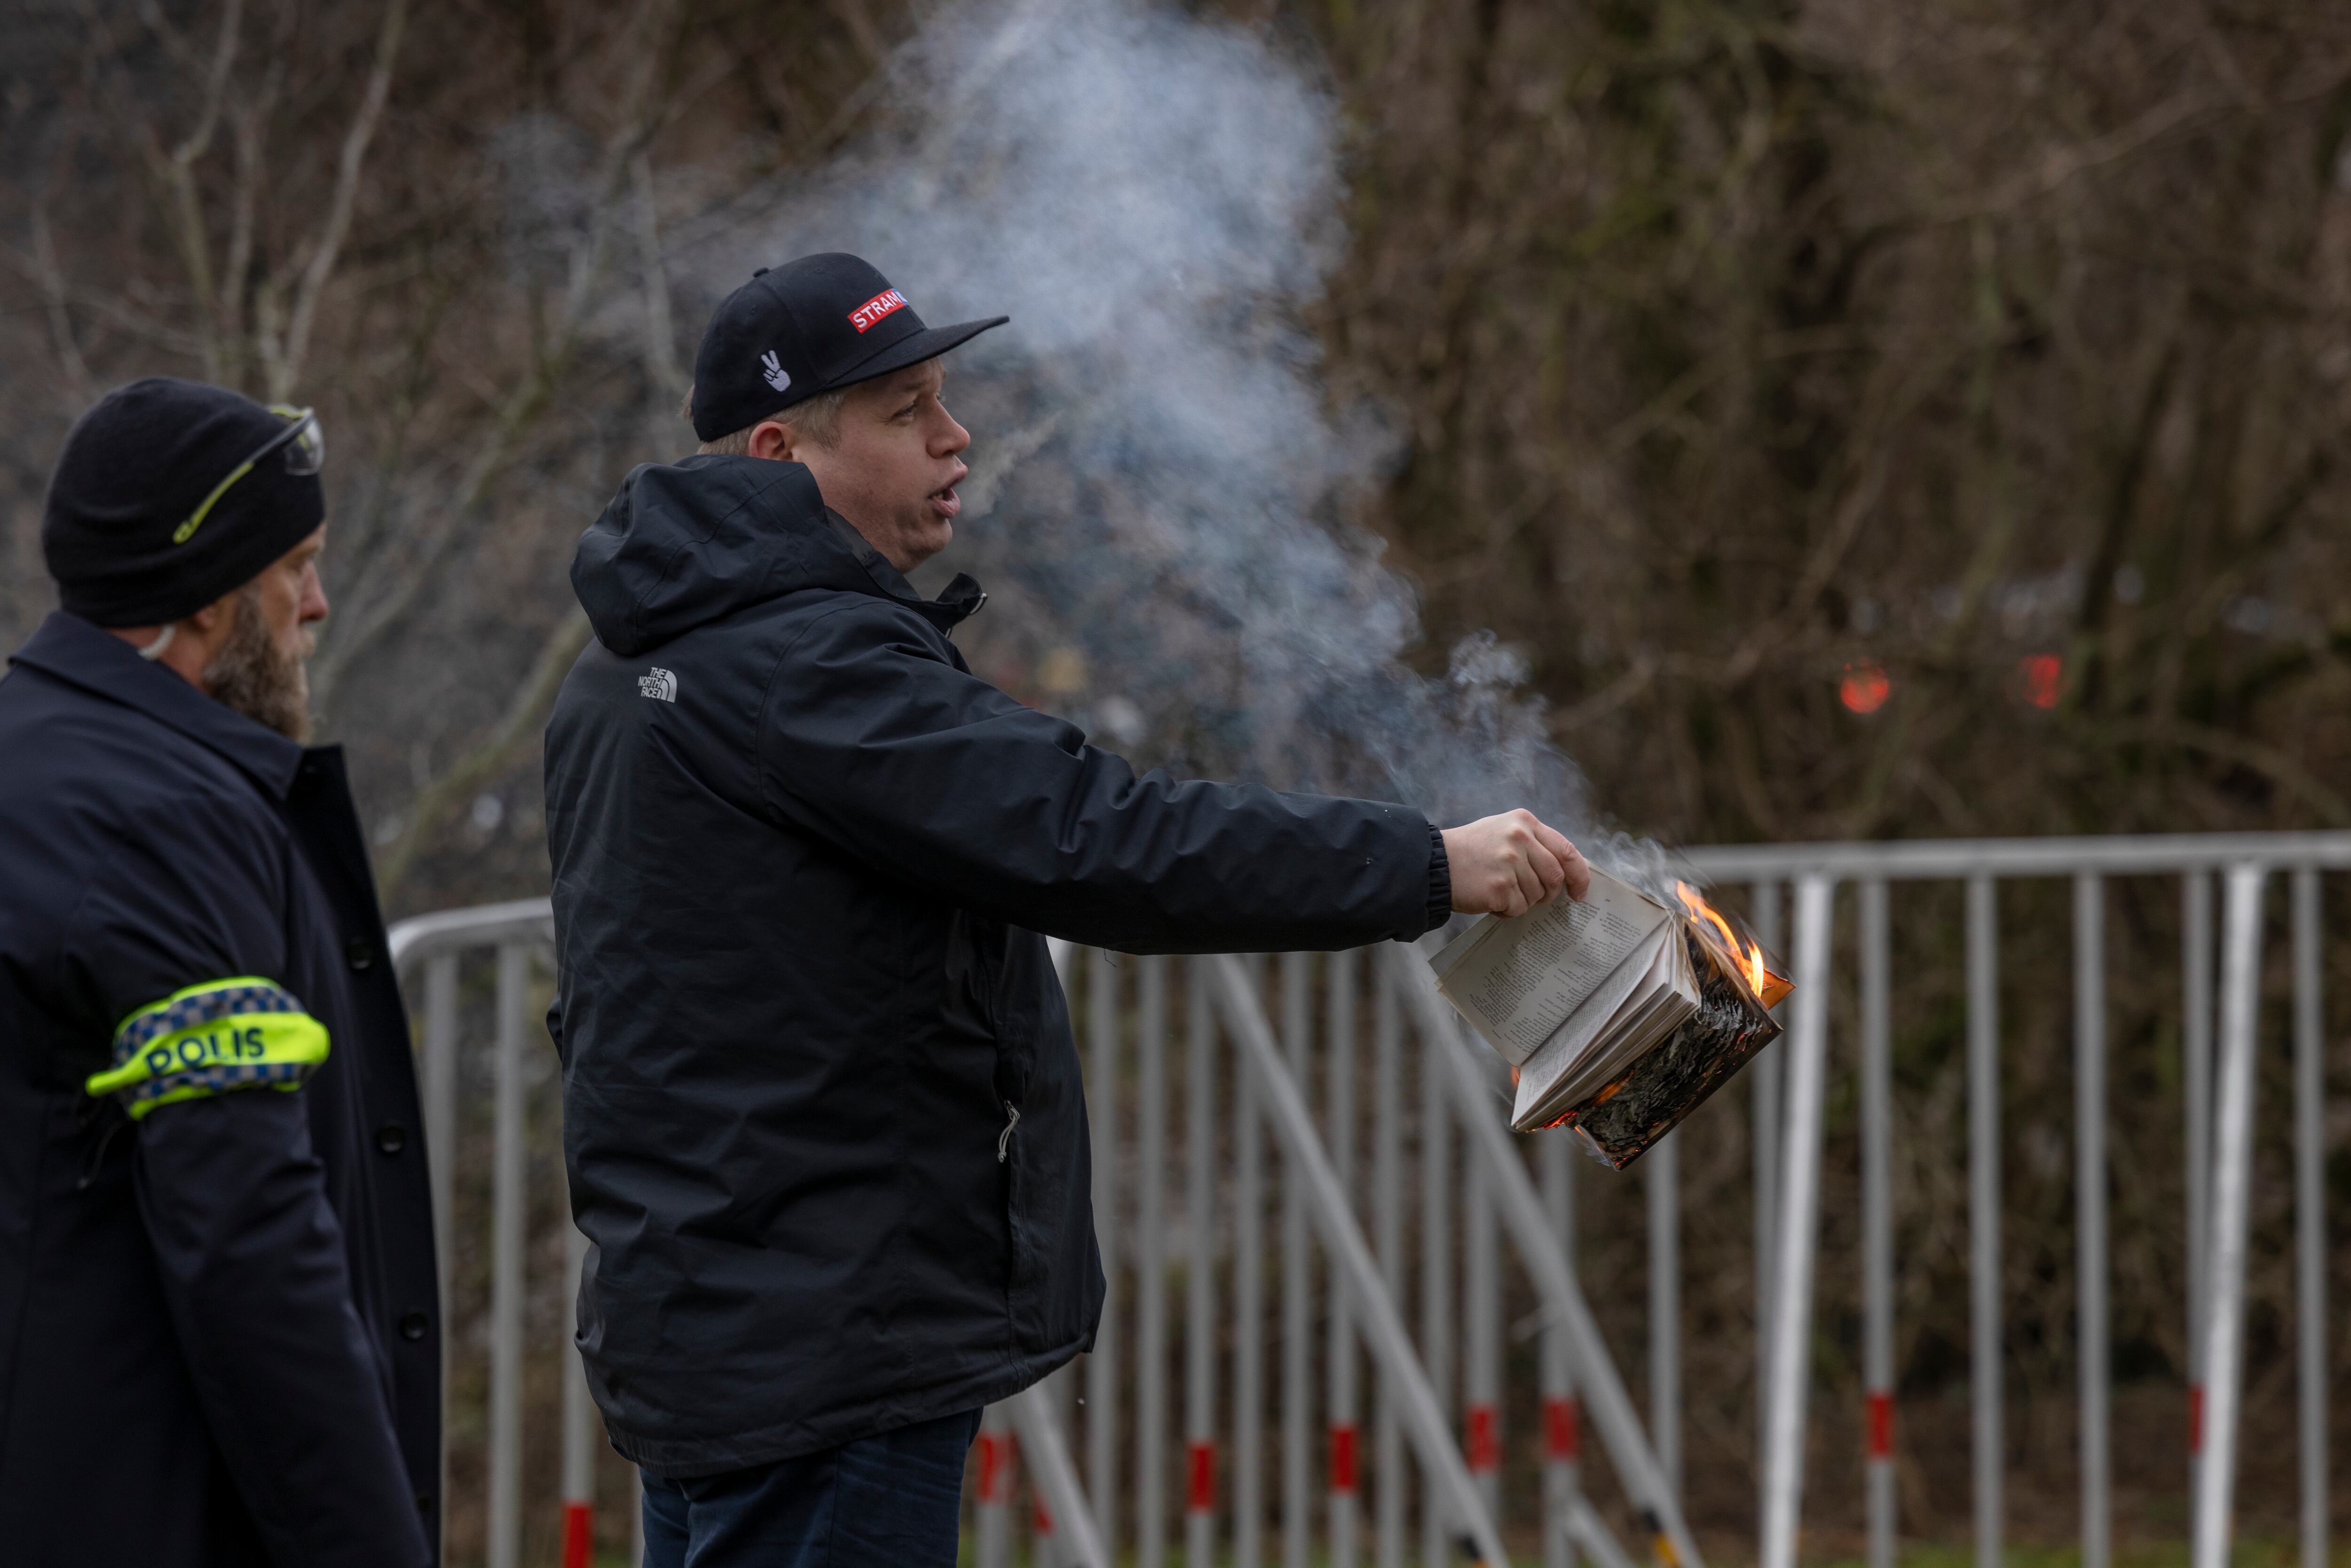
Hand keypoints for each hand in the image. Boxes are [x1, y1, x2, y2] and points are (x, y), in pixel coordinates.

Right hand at [1440, 810, 1588, 916]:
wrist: (1434, 863)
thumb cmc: (1470, 850)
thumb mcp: (1503, 830)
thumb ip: (1534, 844)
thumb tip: (1564, 871)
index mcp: (1525, 822)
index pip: (1567, 850)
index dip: (1579, 875)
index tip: (1579, 892)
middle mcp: (1520, 838)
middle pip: (1555, 877)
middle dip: (1548, 894)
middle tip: (1531, 897)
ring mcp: (1510, 863)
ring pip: (1537, 895)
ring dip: (1522, 901)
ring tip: (1499, 891)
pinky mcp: (1500, 886)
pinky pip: (1518, 908)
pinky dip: (1506, 910)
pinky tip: (1490, 899)